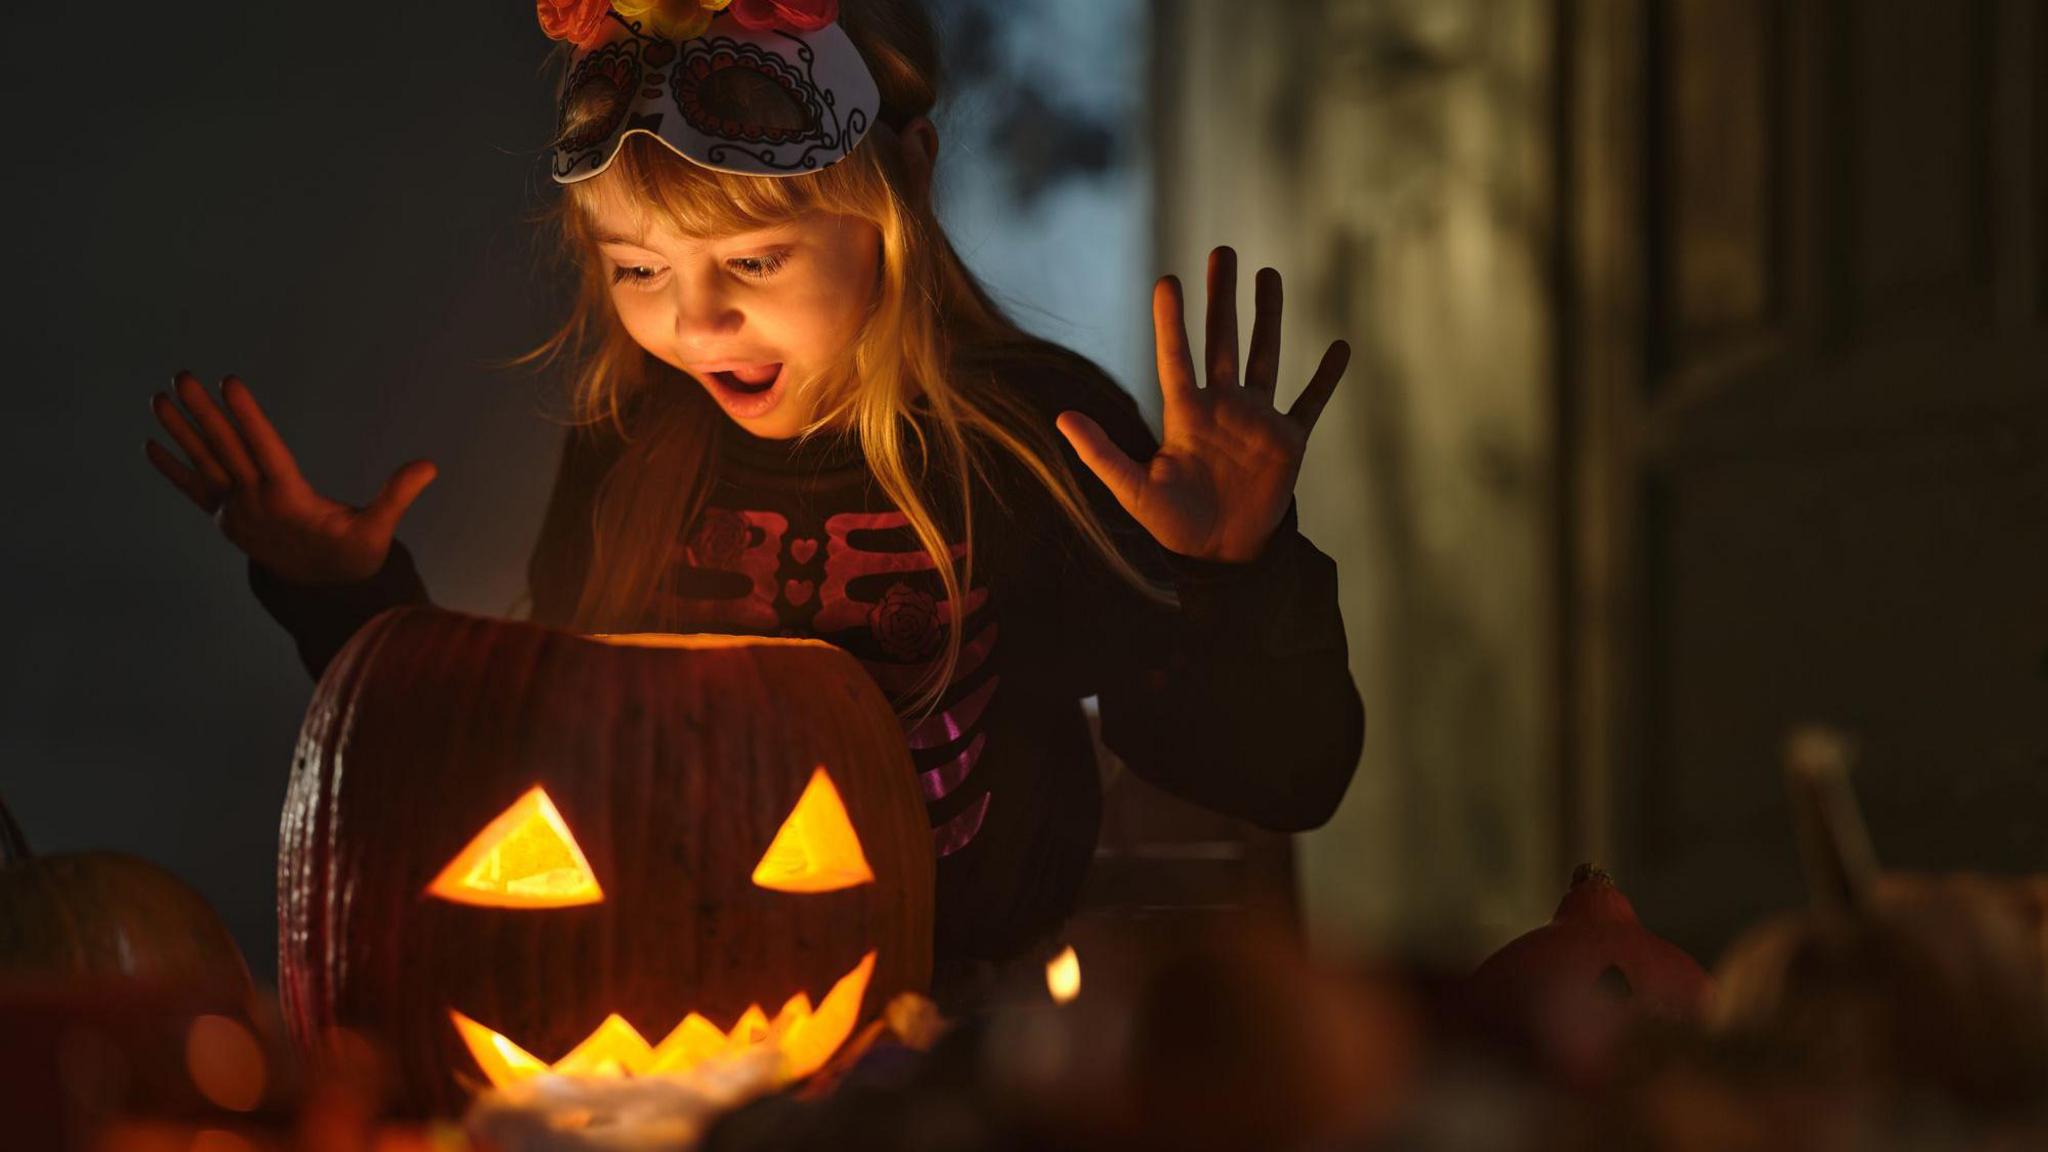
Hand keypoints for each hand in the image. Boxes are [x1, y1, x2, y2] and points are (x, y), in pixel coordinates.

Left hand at [144, 371, 436, 583]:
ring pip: (203, 464)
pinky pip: (194, 489)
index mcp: (289, 499)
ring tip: (159, 398)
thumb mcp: (378, 529)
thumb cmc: (353, 556)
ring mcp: (236, 512)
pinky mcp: (227, 520)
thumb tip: (428, 466)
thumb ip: (397, 495)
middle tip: (184, 376)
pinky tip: (150, 443)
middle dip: (203, 411)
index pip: (264, 449)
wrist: (321, 595)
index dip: (247, 415)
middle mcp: (254, 503)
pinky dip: (172, 468)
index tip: (229, 383)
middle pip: (225, 449)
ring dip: (180, 430)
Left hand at [1056, 247, 1349, 562]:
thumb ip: (1101, 453)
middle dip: (1222, 296)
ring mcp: (1257, 420)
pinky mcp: (1288, 441)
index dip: (1171, 320)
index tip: (1167, 281)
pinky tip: (1341, 346)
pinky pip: (1311, 402)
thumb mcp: (1133, 490)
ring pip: (1265, 355)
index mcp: (1185, 414)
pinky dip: (1327, 377)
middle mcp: (1222, 406)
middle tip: (1222, 252)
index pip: (1176, 355)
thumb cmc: (1172, 525)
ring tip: (1269, 274)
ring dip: (1269, 316)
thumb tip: (1061, 418)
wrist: (1220, 556)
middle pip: (1222, 339)